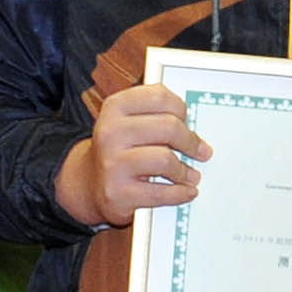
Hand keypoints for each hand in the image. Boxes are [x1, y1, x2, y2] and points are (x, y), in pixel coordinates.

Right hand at [56, 82, 210, 226]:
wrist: (89, 183)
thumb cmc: (121, 150)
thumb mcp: (129, 123)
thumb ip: (157, 115)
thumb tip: (195, 128)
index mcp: (115, 107)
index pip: (159, 97)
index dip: (181, 109)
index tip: (187, 120)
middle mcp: (110, 132)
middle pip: (168, 127)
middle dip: (191, 141)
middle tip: (202, 151)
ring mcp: (112, 163)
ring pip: (165, 159)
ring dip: (185, 171)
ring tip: (191, 175)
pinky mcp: (118, 193)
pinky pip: (161, 193)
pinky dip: (181, 193)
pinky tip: (187, 191)